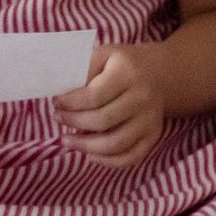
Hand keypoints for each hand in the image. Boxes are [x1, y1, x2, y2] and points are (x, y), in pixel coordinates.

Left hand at [55, 44, 164, 168]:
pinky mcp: (153, 136)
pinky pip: (130, 157)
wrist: (158, 73)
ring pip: (116, 144)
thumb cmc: (121, 64)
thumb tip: (57, 89)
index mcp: (126, 73)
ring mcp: (150, 120)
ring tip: (67, 140)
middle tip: (58, 118)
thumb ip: (82, 69)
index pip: (94, 96)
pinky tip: (89, 154)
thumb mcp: (102, 55)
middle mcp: (142, 98)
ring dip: (86, 146)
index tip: (56, 102)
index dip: (70, 103)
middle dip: (74, 122)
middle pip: (103, 121)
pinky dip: (107, 161)